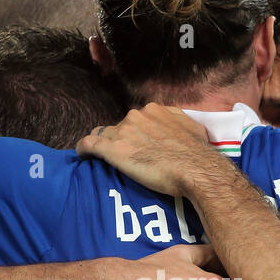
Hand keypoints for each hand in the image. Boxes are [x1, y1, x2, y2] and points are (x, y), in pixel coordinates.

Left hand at [76, 103, 233, 197]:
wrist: (194, 169)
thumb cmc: (197, 152)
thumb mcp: (192, 128)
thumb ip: (178, 122)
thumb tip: (177, 126)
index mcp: (153, 110)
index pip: (135, 120)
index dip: (135, 133)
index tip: (139, 145)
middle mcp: (136, 116)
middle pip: (119, 127)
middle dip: (122, 140)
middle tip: (130, 158)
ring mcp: (122, 132)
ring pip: (103, 135)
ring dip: (105, 145)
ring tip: (107, 160)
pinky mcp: (112, 150)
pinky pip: (88, 145)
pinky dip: (84, 149)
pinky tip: (82, 156)